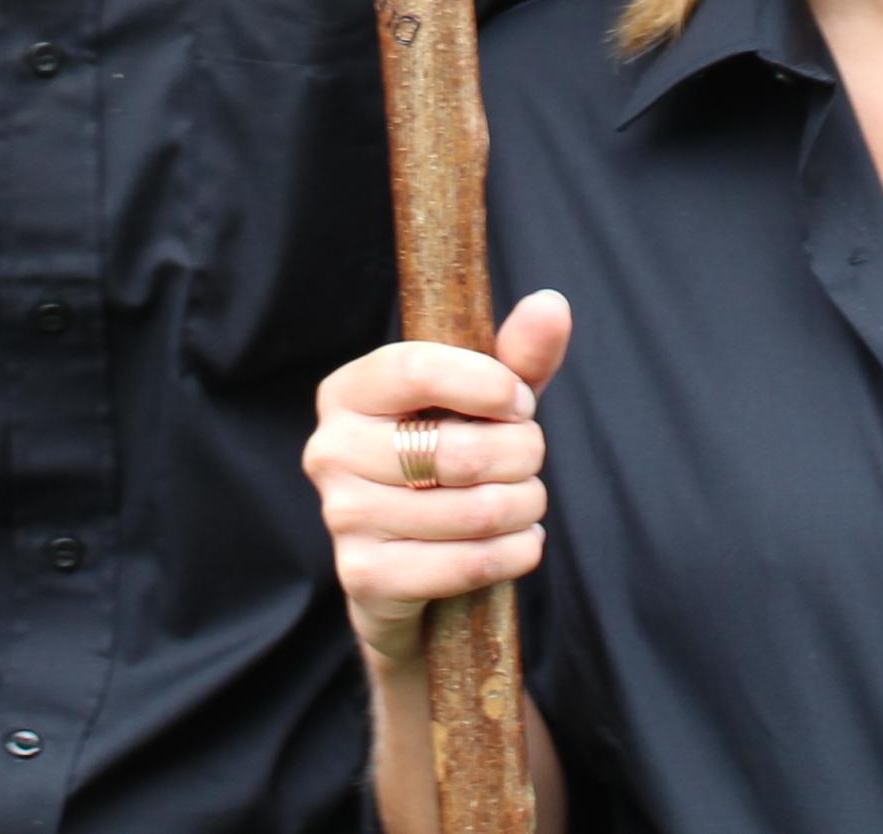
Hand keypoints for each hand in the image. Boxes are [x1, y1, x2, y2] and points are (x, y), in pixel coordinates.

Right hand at [302, 290, 573, 668]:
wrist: (406, 566)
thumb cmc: (446, 462)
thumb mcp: (480, 404)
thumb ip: (515, 356)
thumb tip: (552, 304)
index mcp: (347, 392)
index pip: (416, 369)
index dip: (488, 384)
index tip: (520, 401)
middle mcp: (330, 450)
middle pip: (457, 450)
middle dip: (522, 454)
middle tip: (529, 458)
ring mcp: (342, 517)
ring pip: (474, 511)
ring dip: (526, 506)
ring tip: (527, 501)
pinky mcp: (365, 577)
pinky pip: (468, 563)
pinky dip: (516, 552)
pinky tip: (520, 541)